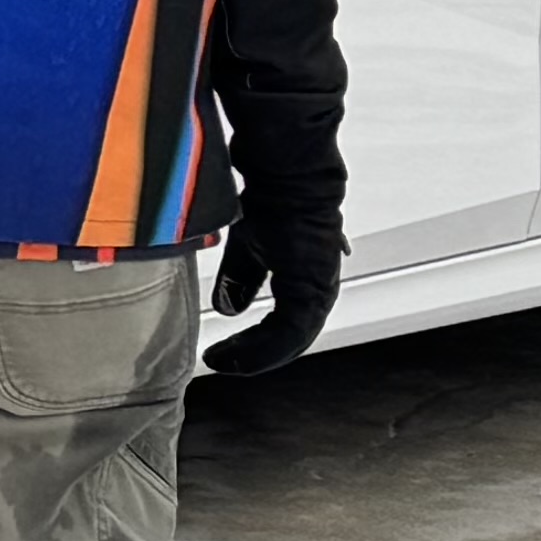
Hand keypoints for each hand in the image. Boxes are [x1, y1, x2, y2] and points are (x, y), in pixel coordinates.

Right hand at [202, 198, 341, 375]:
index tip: (224, 352)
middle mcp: (316, 291)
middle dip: (253, 357)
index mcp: (304, 281)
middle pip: (288, 341)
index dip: (254, 343)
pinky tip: (238, 354)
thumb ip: (240, 279)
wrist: (287, 175)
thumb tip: (228, 309)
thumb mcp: (247, 246)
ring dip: (255, 357)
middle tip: (223, 365)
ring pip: (289, 342)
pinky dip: (262, 348)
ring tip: (225, 363)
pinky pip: (289, 333)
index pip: (284, 326)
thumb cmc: (271, 199)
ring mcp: (317, 292)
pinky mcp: (312, 291)